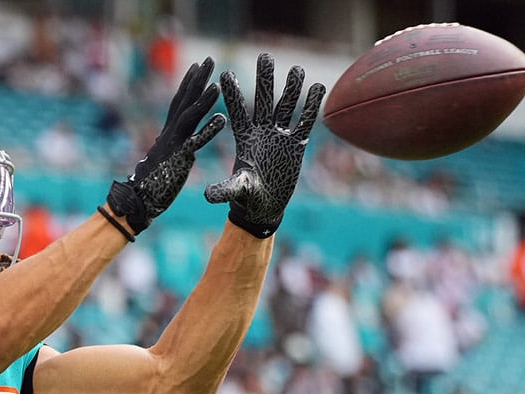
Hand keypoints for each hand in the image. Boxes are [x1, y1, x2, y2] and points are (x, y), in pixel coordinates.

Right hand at [104, 57, 225, 238]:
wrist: (138, 202)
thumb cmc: (152, 184)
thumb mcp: (165, 161)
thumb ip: (174, 150)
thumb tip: (183, 147)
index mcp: (168, 134)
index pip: (178, 104)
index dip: (188, 84)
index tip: (197, 66)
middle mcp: (170, 135)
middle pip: (184, 101)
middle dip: (197, 80)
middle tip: (209, 59)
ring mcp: (174, 145)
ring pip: (189, 117)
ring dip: (203, 100)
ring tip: (218, 85)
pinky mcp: (179, 159)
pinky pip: (196, 142)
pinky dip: (208, 130)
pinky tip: (222, 119)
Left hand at [205, 53, 325, 237]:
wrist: (264, 206)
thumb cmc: (246, 197)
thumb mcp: (236, 190)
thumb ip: (224, 189)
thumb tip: (207, 195)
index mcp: (244, 139)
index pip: (237, 112)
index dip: (232, 94)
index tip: (226, 74)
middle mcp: (262, 132)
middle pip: (264, 100)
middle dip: (265, 79)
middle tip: (265, 56)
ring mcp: (280, 136)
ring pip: (286, 107)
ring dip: (292, 88)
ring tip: (296, 69)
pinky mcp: (296, 145)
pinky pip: (305, 122)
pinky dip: (312, 106)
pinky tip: (317, 87)